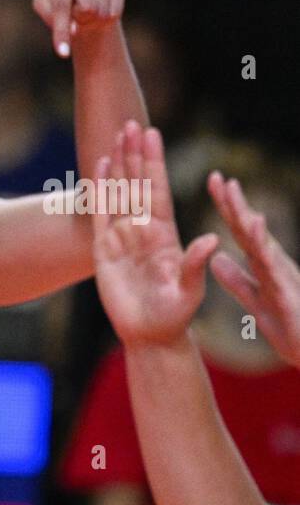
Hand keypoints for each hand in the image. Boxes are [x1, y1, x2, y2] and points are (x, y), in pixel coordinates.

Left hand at [33, 0, 125, 58]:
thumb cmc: (54, 2)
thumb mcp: (44, 8)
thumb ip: (53, 18)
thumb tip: (75, 28)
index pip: (62, 5)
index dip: (61, 31)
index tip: (63, 54)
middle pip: (87, 9)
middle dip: (80, 19)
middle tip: (75, 14)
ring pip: (101, 13)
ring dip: (91, 19)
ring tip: (84, 10)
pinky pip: (113, 12)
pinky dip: (103, 17)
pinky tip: (97, 8)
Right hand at [92, 121, 218, 346]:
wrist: (149, 333)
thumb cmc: (174, 314)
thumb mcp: (190, 291)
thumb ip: (195, 265)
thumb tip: (209, 240)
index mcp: (166, 233)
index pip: (158, 190)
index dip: (154, 162)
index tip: (152, 135)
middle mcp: (144, 229)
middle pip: (138, 184)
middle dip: (135, 154)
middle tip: (131, 123)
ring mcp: (123, 237)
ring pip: (120, 193)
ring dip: (118, 165)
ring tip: (116, 136)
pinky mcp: (104, 250)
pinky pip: (100, 214)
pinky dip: (100, 191)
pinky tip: (99, 168)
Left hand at [207, 172, 299, 368]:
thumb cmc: (291, 327)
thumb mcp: (256, 301)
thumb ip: (237, 281)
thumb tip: (215, 259)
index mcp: (263, 264)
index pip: (240, 231)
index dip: (227, 208)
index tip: (214, 182)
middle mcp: (273, 262)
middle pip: (248, 228)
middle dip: (232, 202)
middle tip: (216, 176)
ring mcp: (280, 273)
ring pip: (258, 239)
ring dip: (244, 213)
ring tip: (231, 189)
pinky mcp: (285, 288)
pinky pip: (270, 263)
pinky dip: (261, 243)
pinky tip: (253, 225)